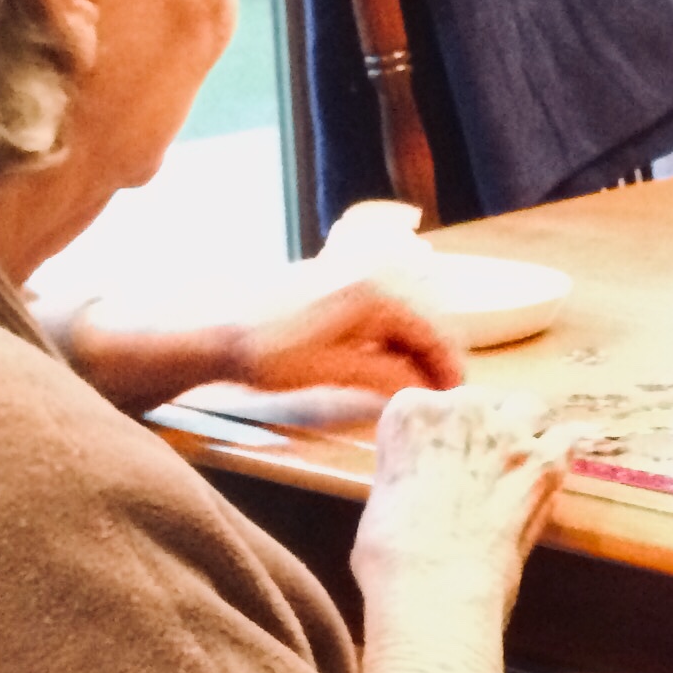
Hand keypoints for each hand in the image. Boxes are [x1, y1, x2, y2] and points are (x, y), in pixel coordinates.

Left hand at [238, 280, 465, 396]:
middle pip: (421, 321)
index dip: (447, 367)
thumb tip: (427, 389)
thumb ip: (385, 377)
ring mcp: (353, 276)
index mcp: (375, 294)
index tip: (455, 396)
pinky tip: (383, 365)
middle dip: (432, 359)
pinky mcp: (337, 285)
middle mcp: (370, 276)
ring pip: (401, 318)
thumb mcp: (333, 372)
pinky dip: (389, 339)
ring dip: (411, 351)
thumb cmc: (271, 354)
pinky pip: (379, 313)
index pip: (431, 332)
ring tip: (412, 387)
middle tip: (436, 396)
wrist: (217, 332)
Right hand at [350, 387, 573, 672]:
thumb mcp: (382, 501)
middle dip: (482, 427)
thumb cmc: (391, 558)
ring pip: (528, 407)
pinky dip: (568, 446)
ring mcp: (508, 433)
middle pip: (481, 399)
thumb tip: (421, 486)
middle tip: (478, 465)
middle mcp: (461, 409)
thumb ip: (406, 474)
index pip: (427, 403)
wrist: (436, 588)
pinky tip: (566, 458)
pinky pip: (569, 436)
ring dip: (526, 427)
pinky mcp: (545, 463)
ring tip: (520, 458)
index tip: (439, 457)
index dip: (439, 433)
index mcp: (409, 413)